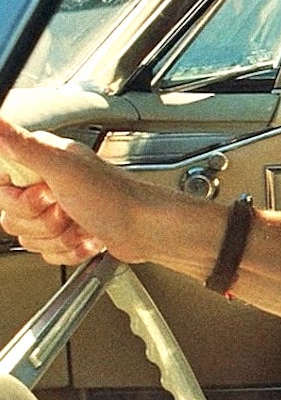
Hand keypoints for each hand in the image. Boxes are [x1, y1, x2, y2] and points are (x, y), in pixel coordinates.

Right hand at [0, 118, 154, 264]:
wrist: (148, 229)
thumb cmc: (116, 197)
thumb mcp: (63, 168)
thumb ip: (24, 145)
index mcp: (45, 160)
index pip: (2, 188)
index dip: (20, 201)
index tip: (45, 195)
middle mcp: (52, 183)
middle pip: (13, 218)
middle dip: (43, 223)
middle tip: (68, 210)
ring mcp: (62, 210)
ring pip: (31, 239)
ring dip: (59, 239)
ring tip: (82, 223)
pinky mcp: (71, 233)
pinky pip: (49, 254)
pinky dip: (70, 251)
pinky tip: (89, 238)